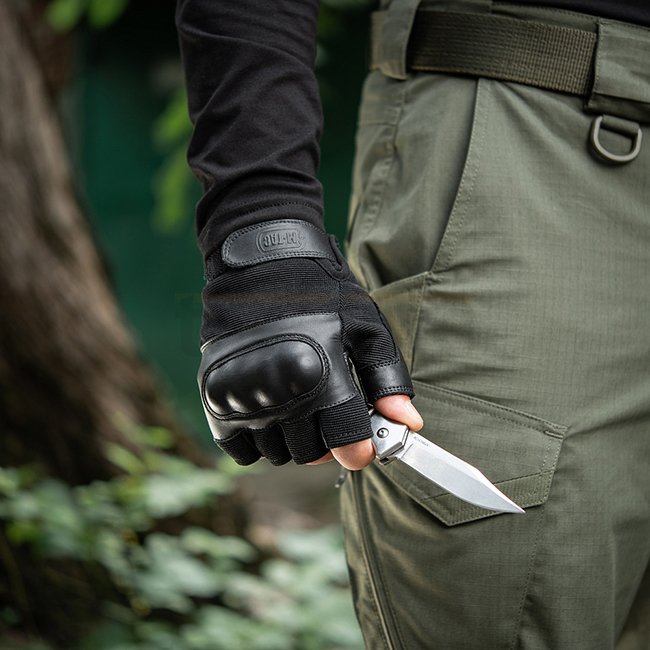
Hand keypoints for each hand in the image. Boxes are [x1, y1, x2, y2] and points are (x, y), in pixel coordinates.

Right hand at [198, 220, 415, 466]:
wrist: (261, 261)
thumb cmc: (320, 293)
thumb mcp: (366, 326)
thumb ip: (388, 378)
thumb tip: (408, 425)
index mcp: (321, 374)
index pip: (347, 445)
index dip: (360, 449)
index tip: (361, 441)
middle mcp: (278, 392)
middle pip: (311, 453)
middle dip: (327, 440)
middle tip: (329, 413)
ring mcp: (242, 397)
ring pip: (277, 454)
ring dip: (293, 440)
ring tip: (299, 404)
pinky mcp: (215, 396)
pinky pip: (241, 451)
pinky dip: (258, 441)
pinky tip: (271, 412)